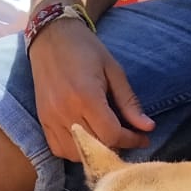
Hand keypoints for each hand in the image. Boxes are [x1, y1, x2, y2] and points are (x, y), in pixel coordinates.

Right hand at [27, 19, 153, 161]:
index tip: (142, 137)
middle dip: (117, 147)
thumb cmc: (86, 49)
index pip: (112, 135)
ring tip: (107, 139)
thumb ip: (129, 102)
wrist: (51, 37)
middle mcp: (66, 111)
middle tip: (128, 138)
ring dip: (95, 151)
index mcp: (86, 97)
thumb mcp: (114, 70)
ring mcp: (51, 118)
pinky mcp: (43, 120)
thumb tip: (147, 127)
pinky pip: (59, 149)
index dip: (131, 140)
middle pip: (96, 146)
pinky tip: (86, 139)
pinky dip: (75, 151)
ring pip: (76, 154)